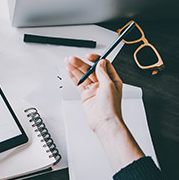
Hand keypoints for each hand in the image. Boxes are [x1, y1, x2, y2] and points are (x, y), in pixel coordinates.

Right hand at [65, 55, 145, 171]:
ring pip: (83, 75)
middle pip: (90, 69)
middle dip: (81, 63)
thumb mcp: (109, 86)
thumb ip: (103, 73)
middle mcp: (103, 84)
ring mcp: (94, 89)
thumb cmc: (111, 108)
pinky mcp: (86, 95)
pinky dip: (73, 77)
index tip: (88, 57)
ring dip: (75, 68)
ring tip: (68, 62)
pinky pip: (79, 84)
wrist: (104, 122)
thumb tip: (100, 63)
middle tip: (72, 59)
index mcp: (112, 80)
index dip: (95, 59)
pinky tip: (69, 71)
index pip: (103, 65)